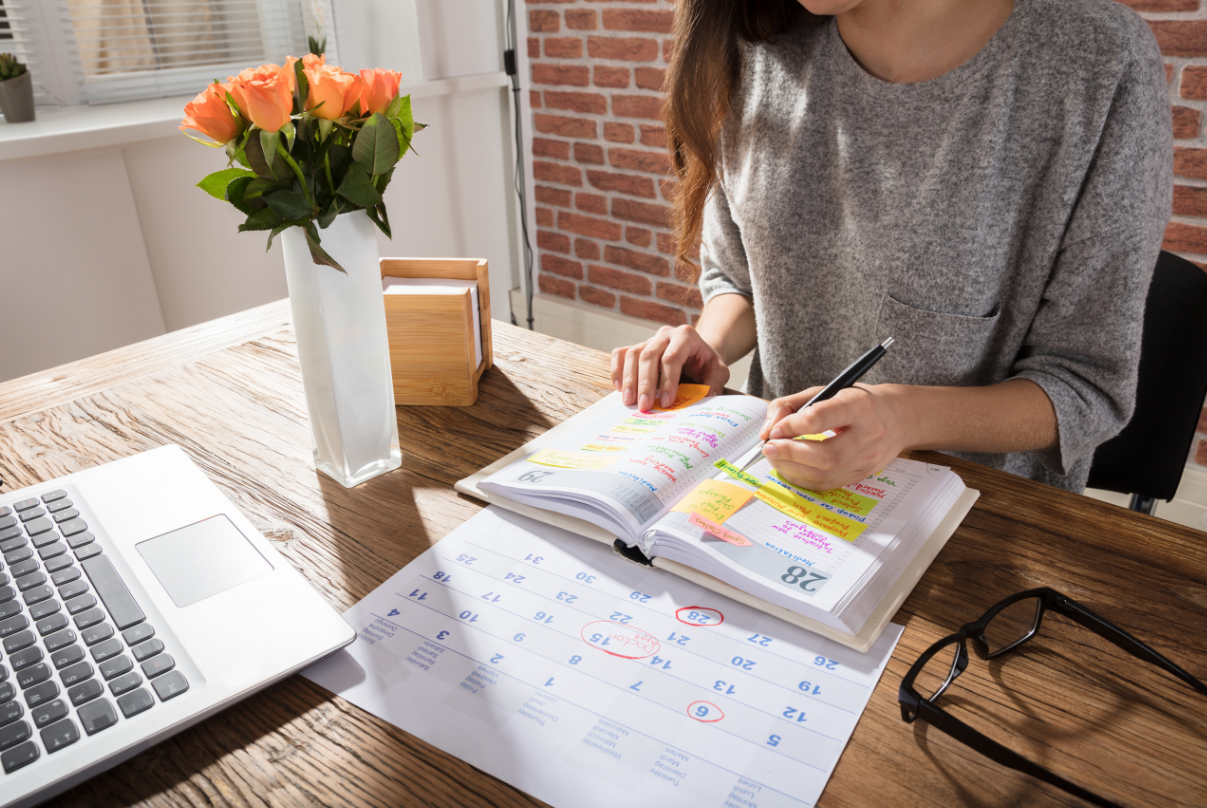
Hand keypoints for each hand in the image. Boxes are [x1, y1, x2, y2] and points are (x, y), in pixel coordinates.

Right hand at [610, 325, 729, 410]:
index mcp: (686, 336)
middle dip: (645, 383)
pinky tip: (619, 388)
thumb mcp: (719, 370)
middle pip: (648, 355)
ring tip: (629, 401)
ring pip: (632, 354)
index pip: (671, 358)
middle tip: (644, 406)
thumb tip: (707, 397)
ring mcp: (649, 339)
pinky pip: (620, 354)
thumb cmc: (706, 363)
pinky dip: (616, 370)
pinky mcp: (637, 347)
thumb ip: (715, 382)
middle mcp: (665, 334)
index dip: (667, 381)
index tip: (666, 402)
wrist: (697, 353)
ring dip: (629, 379)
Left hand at [758, 385, 906, 490]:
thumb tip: (767, 430)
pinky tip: (790, 468)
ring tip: (775, 458)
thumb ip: (791, 405)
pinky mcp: (864, 474)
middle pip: (825, 455)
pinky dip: (802, 479)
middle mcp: (868, 434)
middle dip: (790, 453)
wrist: (898, 417)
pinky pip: (828, 484)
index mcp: (858, 405)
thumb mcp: (825, 390)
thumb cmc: (856, 401)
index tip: (774, 430)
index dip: (792, 426)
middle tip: (769, 448)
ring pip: (825, 474)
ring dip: (791, 469)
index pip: (820, 418)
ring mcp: (868, 458)